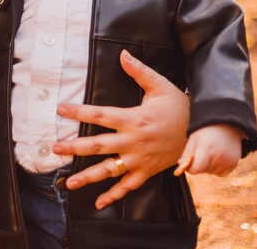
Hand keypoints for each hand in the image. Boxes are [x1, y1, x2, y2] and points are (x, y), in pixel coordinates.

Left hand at [53, 50, 189, 209]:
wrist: (201, 132)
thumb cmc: (178, 107)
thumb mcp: (160, 86)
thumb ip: (139, 72)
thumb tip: (123, 54)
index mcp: (134, 119)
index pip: (101, 115)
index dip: (79, 112)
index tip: (61, 109)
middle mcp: (134, 141)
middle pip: (98, 145)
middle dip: (74, 147)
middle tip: (55, 147)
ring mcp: (140, 159)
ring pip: (110, 169)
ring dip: (88, 177)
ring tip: (69, 182)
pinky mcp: (147, 172)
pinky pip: (128, 186)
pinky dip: (114, 196)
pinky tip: (98, 203)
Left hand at [175, 124, 241, 176]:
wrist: (228, 125)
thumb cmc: (206, 131)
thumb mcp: (194, 138)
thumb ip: (187, 153)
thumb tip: (180, 165)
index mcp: (206, 148)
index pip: (197, 168)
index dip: (191, 168)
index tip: (190, 163)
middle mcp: (218, 156)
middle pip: (203, 171)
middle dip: (200, 165)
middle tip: (203, 152)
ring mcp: (227, 161)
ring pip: (211, 173)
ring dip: (209, 167)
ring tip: (212, 152)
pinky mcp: (233, 164)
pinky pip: (220, 174)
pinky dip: (218, 168)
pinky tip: (218, 156)